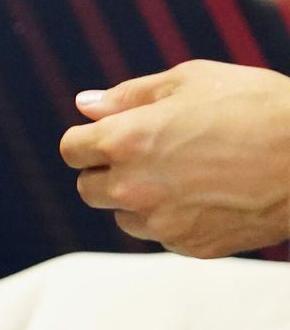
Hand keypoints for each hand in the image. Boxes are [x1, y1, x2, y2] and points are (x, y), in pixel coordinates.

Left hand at [62, 60, 289, 257]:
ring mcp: (164, 223)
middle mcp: (134, 188)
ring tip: (185, 173)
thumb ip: (128, 96)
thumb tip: (85, 105)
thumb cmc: (257, 107)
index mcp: (125, 141)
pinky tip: (209, 195)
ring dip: (138, 199)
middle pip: (87, 188)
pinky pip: (163, 235)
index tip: (111, 134)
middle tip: (150, 152)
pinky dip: (174, 219)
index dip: (89, 139)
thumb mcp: (189, 81)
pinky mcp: (194, 248)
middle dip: (107, 170)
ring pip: (124, 217)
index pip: (71, 150)